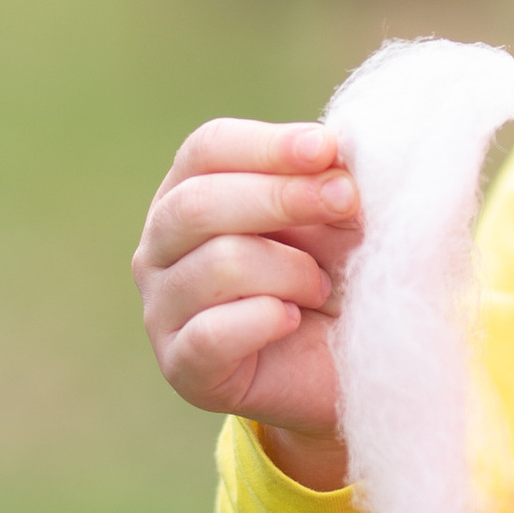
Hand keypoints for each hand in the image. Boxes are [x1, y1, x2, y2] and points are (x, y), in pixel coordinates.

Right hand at [134, 118, 359, 487]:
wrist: (352, 365)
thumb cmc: (341, 272)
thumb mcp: (342, 214)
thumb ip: (328, 176)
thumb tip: (328, 150)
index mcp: (191, 190)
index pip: (207, 149)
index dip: (268, 146)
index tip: (328, 149)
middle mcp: (161, 246)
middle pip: (197, 203)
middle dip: (281, 197)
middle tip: (347, 202)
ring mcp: (163, 308)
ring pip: (216, 265)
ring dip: (290, 271)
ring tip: (321, 287)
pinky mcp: (183, 366)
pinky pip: (213, 333)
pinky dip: (265, 320)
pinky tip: (293, 320)